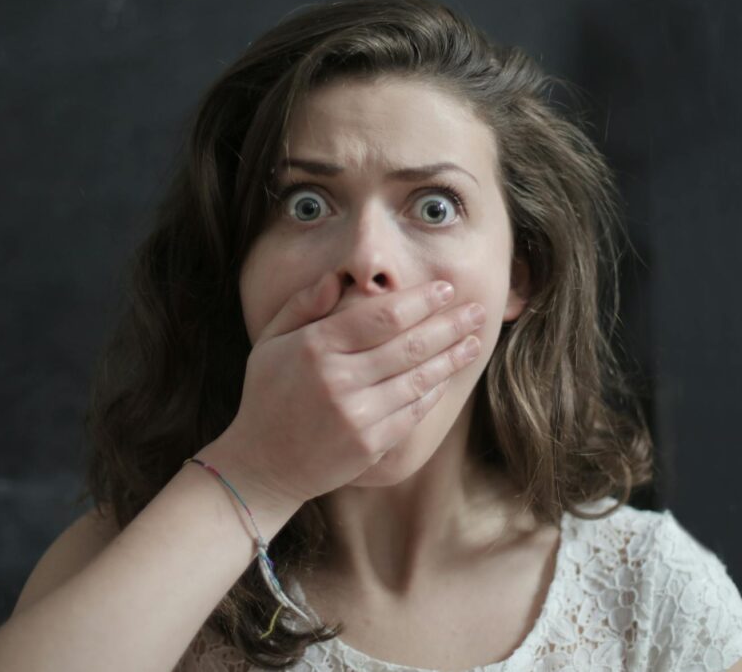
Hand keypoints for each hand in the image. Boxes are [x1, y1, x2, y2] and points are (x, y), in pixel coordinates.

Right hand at [214, 272, 485, 504]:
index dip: (420, 301)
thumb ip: (302, 305)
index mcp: (315, 347)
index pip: (381, 316)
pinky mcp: (369, 444)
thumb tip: (337, 278)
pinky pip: (413, 411)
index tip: (445, 289)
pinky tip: (448, 375)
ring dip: (451, 357)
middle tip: (478, 310)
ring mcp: (356, 415)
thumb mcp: (270, 341)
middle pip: (409, 345)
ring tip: (474, 341)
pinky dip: (433, 391)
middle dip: (449, 325)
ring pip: (418, 378)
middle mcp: (338, 379)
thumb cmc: (268, 394)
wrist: (263, 464)